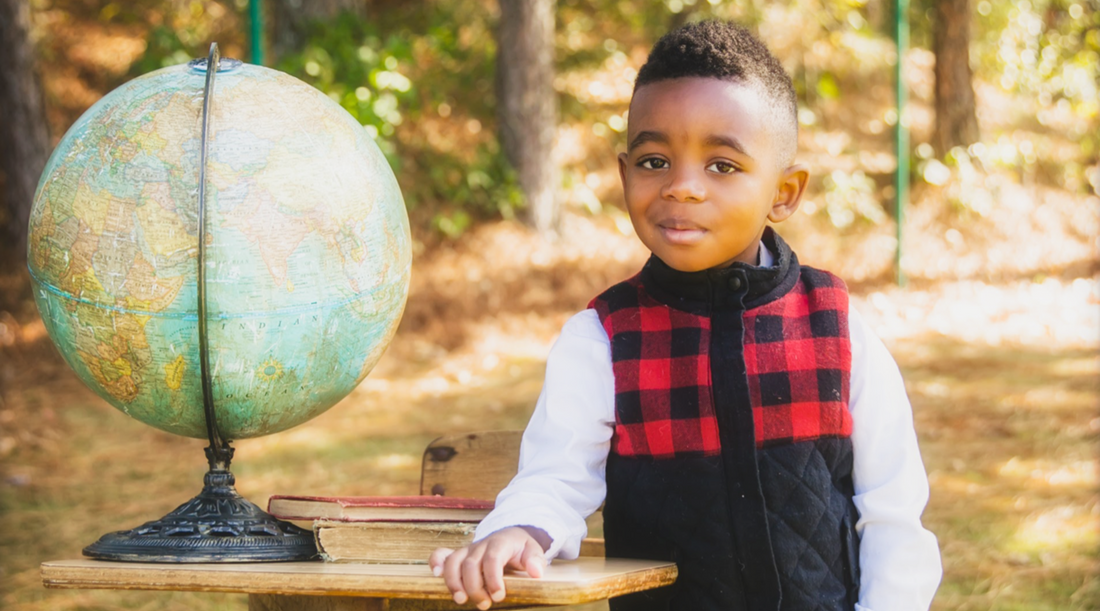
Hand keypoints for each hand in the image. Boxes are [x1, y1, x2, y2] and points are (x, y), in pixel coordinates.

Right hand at [429, 526, 549, 609]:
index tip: (499, 596)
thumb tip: (536, 572)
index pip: (492, 558)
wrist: (510, 537)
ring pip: (453, 561)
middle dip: (475, 587)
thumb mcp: (533, 551)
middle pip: (470, 564)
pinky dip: (435, 562)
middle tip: (484, 605)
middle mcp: (480, 545)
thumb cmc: (521, 548)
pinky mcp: (459, 556)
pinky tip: (436, 575)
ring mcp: (467, 550)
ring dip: (453, 581)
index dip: (493, 578)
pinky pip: (441, 554)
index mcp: (500, 542)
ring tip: (461, 600)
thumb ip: (535, 560)